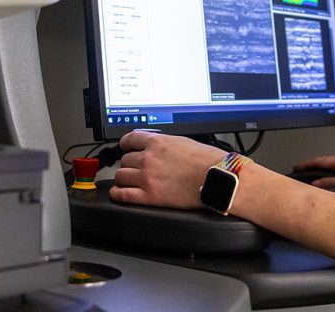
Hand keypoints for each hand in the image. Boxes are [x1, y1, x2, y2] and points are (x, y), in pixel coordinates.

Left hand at [109, 132, 227, 208]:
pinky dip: (117, 194)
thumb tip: (157, 148)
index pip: (130, 139)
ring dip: (123, 178)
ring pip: (121, 176)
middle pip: (125, 160)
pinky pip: (123, 195)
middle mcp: (148, 159)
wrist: (216, 178)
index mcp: (157, 143)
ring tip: (128, 181)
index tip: (124, 146)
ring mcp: (147, 178)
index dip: (125, 144)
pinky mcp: (150, 196)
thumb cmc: (207, 161)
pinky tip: (118, 193)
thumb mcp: (183, 142)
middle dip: (129, 164)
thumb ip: (165, 144)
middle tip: (134, 168)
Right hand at [292, 155, 334, 186]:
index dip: (306, 164)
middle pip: (323, 162)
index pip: (319, 161)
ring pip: (330, 167)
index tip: (295, 167)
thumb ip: (331, 183)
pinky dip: (327, 174)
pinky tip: (327, 181)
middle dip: (310, 166)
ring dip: (319, 170)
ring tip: (310, 176)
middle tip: (299, 170)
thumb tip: (315, 183)